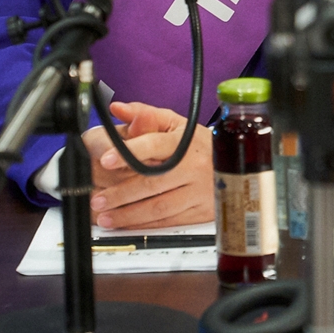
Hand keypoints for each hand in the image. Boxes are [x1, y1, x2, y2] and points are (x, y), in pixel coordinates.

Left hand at [78, 100, 212, 229]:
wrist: (235, 163)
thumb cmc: (197, 143)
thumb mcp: (175, 123)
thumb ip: (144, 115)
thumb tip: (117, 108)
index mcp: (185, 141)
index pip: (154, 145)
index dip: (128, 152)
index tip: (105, 160)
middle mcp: (194, 165)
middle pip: (153, 182)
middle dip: (121, 193)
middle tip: (98, 199)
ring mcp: (200, 190)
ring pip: (160, 206)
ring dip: (129, 214)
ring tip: (106, 216)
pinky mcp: (202, 210)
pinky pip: (170, 221)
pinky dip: (145, 225)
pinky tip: (128, 223)